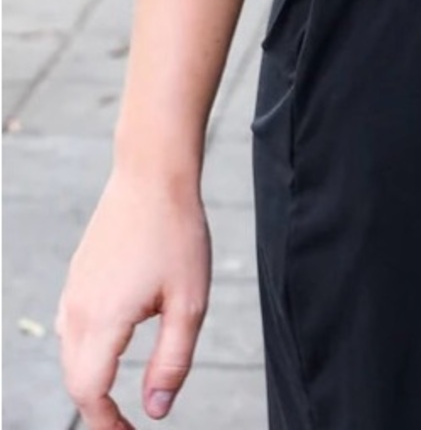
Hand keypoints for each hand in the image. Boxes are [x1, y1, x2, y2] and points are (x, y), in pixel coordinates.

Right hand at [56, 168, 210, 428]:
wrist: (152, 175)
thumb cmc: (177, 233)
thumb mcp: (189, 302)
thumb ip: (172, 360)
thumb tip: (157, 408)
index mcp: (102, 321)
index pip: (89, 394)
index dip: (106, 423)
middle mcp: (77, 309)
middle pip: (75, 379)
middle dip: (97, 407)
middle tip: (126, 423)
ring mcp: (73, 289)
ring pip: (71, 353)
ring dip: (90, 379)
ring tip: (119, 396)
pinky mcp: (79, 273)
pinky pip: (73, 326)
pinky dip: (87, 350)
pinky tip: (112, 346)